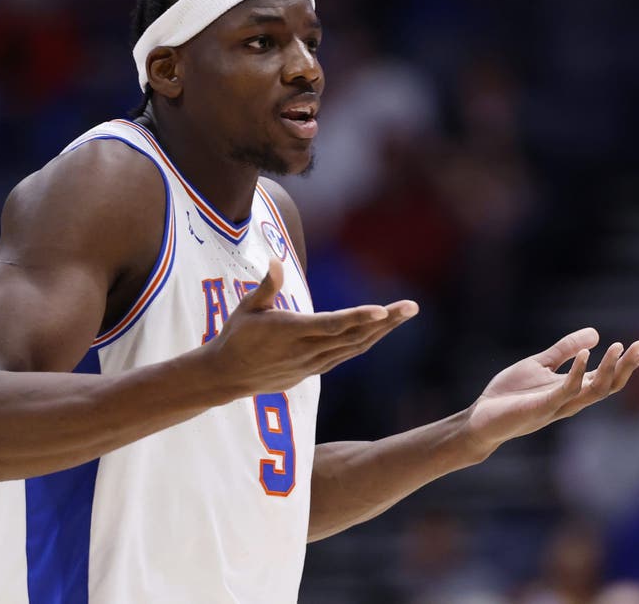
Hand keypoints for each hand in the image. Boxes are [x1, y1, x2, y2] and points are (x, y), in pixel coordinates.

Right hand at [193, 257, 417, 396]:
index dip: (358, 317)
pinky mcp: (314, 370)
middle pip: (354, 335)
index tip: (382, 309)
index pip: (331, 324)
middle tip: (412, 306)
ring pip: (356, 346)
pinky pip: (348, 354)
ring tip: (405, 313)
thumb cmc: (236, 336)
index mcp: (290, 331)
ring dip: (383, 331)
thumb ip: (266, 286)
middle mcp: (306, 350)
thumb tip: (275, 261)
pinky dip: (367, 340)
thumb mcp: (246, 308)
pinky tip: (383, 329)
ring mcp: (313, 363)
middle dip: (386, 321)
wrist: (227, 377)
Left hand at [461, 328, 638, 456]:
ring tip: (617, 347)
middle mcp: (570, 401)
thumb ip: (565, 349)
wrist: (481, 419)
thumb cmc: (509, 395)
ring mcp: (557, 406)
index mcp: (571, 390)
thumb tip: (596, 333)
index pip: (606, 379)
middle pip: (607, 387)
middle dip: (625, 368)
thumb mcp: (540, 364)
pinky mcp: (540, 408)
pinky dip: (577, 373)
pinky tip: (584, 354)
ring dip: (607, 370)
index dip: (626, 365)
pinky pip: (564, 391)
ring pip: (592, 392)